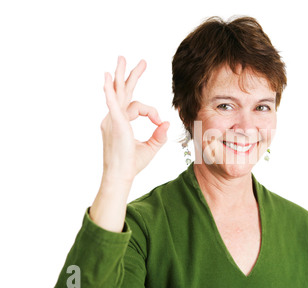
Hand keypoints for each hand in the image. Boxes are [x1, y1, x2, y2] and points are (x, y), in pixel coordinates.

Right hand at [101, 56, 169, 181]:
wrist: (120, 177)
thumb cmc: (131, 164)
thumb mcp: (150, 148)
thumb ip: (159, 135)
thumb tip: (167, 123)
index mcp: (120, 122)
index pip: (137, 107)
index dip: (152, 112)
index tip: (158, 122)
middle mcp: (113, 118)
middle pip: (123, 91)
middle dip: (131, 75)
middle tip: (140, 61)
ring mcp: (112, 120)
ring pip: (118, 92)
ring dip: (122, 75)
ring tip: (123, 59)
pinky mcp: (115, 123)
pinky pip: (113, 103)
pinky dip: (110, 91)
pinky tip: (108, 77)